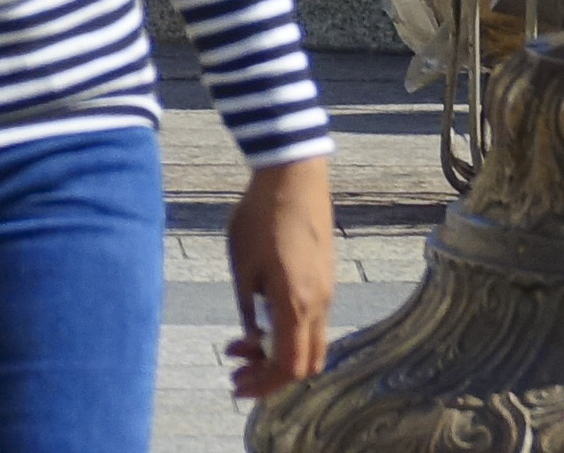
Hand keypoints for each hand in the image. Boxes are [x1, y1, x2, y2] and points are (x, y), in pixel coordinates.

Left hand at [226, 155, 334, 396]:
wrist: (293, 177)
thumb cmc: (260, 216)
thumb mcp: (242, 264)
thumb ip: (248, 307)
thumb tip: (254, 338)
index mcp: (297, 304)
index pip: (289, 367)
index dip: (264, 384)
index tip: (237, 385)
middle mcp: (320, 305)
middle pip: (304, 364)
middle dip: (270, 375)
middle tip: (237, 370)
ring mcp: (327, 293)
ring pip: (310, 344)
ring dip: (278, 353)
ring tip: (242, 345)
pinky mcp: (325, 280)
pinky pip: (312, 323)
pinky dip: (288, 334)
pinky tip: (261, 321)